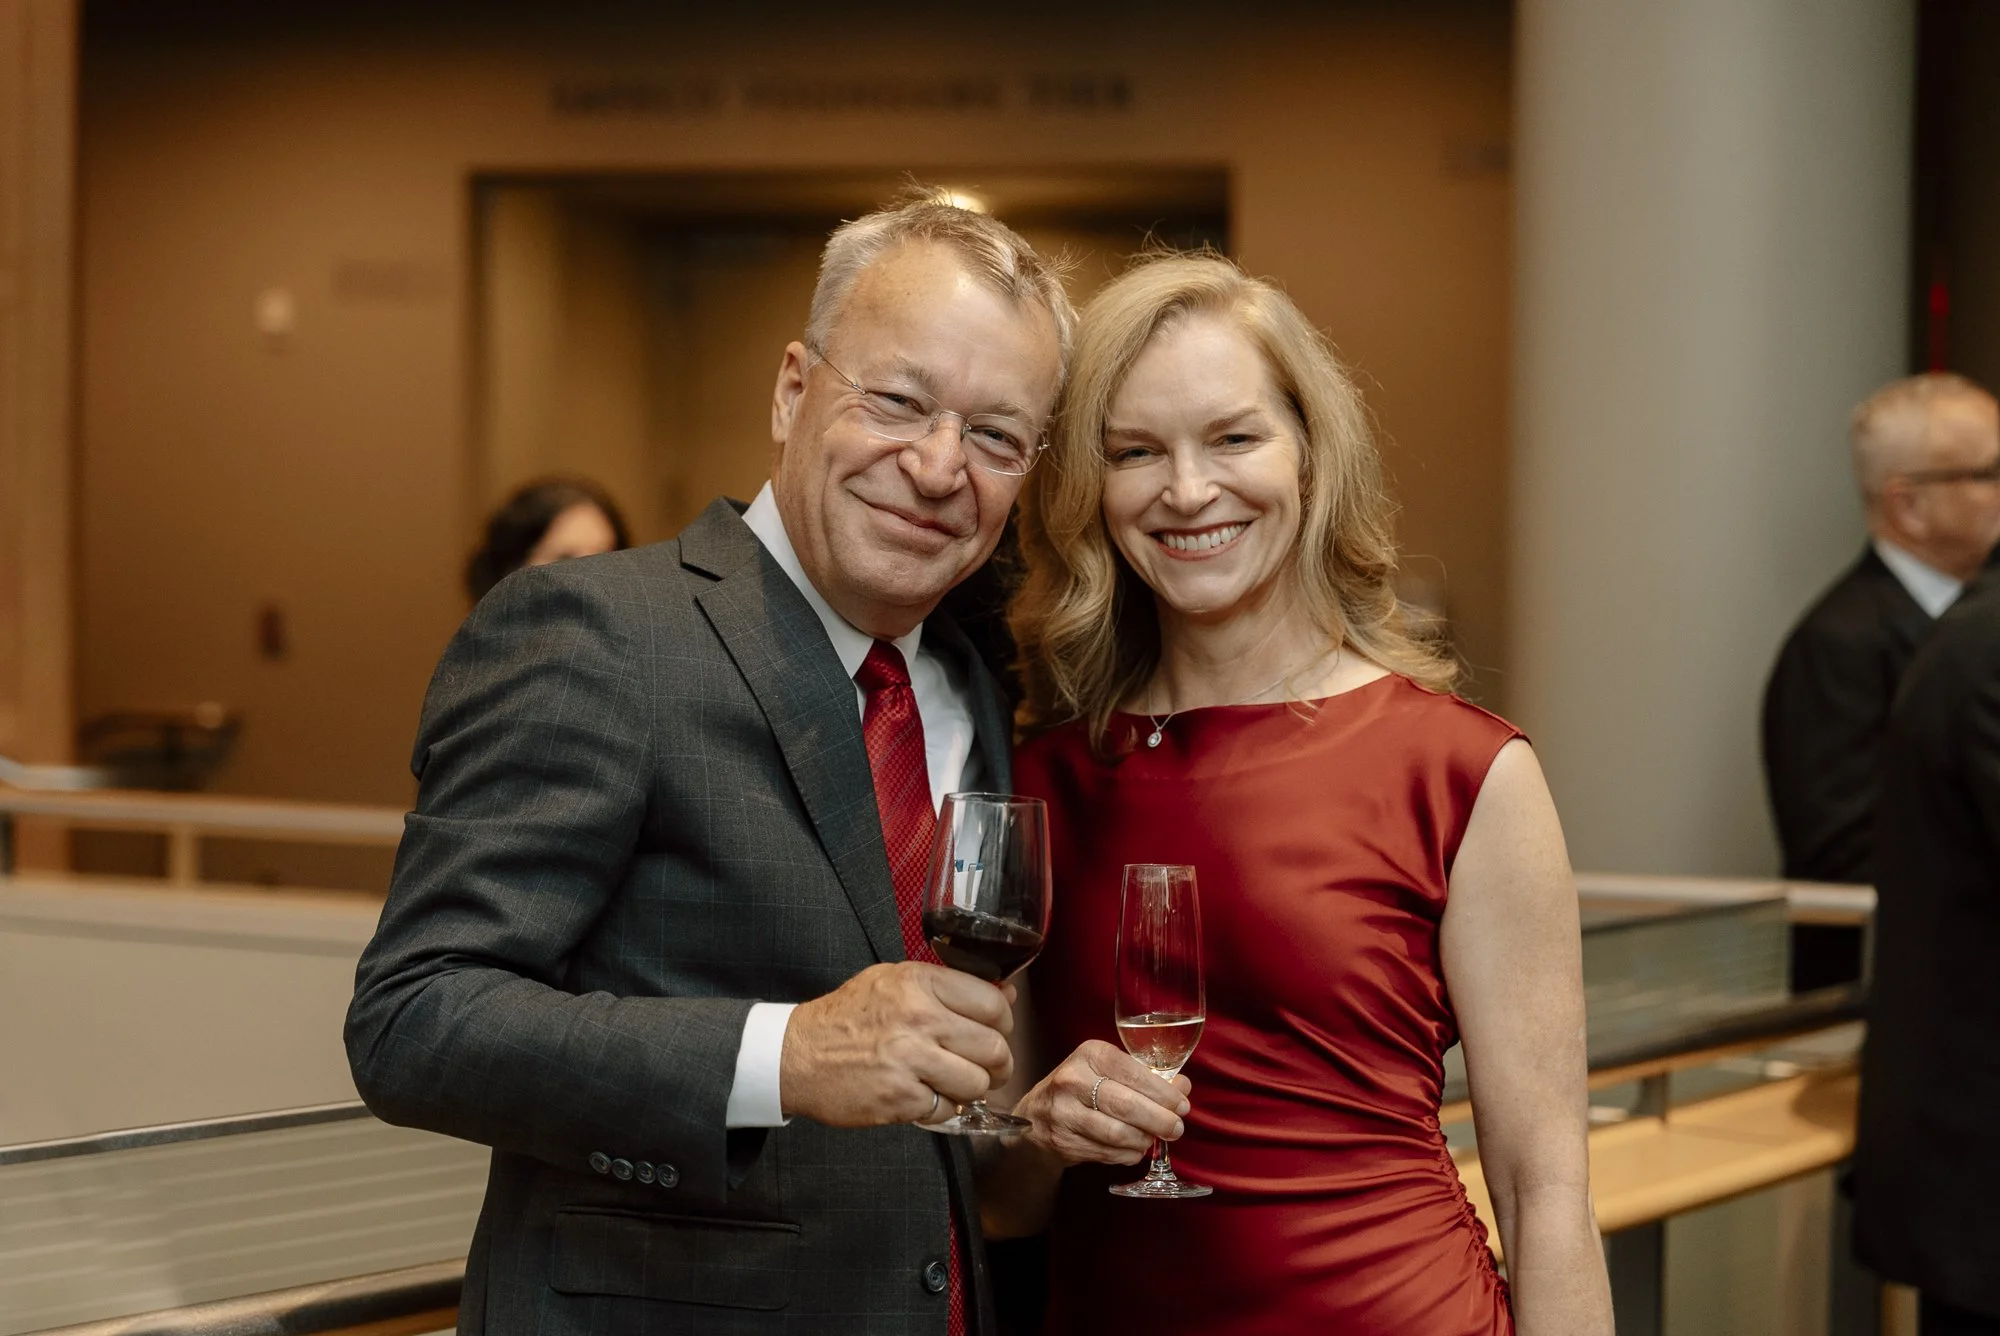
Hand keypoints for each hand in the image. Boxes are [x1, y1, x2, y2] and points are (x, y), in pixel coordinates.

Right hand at [780, 962, 1014, 1126]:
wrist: (797, 1054)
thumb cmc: (848, 1017)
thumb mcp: (895, 981)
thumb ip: (950, 986)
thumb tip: (1007, 996)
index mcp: (918, 982)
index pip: (992, 1003)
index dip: (1003, 1021)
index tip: (997, 1030)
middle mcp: (918, 1018)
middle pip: (993, 1047)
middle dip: (999, 1063)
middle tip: (990, 1067)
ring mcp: (910, 1060)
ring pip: (978, 1083)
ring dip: (973, 1089)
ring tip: (957, 1084)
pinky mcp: (901, 1098)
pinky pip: (948, 1109)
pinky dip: (943, 1108)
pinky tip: (927, 1096)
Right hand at [1013, 1040, 1190, 1165]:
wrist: (1033, 1117)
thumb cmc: (1080, 1089)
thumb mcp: (1107, 1070)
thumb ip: (1145, 1077)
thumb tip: (1183, 1087)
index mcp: (1089, 1054)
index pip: (1134, 1073)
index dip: (1164, 1093)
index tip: (1182, 1105)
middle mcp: (1073, 1080)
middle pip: (1128, 1106)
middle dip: (1160, 1120)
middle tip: (1177, 1128)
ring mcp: (1064, 1113)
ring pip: (1118, 1133)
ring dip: (1144, 1140)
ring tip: (1153, 1138)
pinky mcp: (1062, 1141)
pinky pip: (1107, 1153)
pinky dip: (1127, 1154)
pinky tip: (1133, 1149)